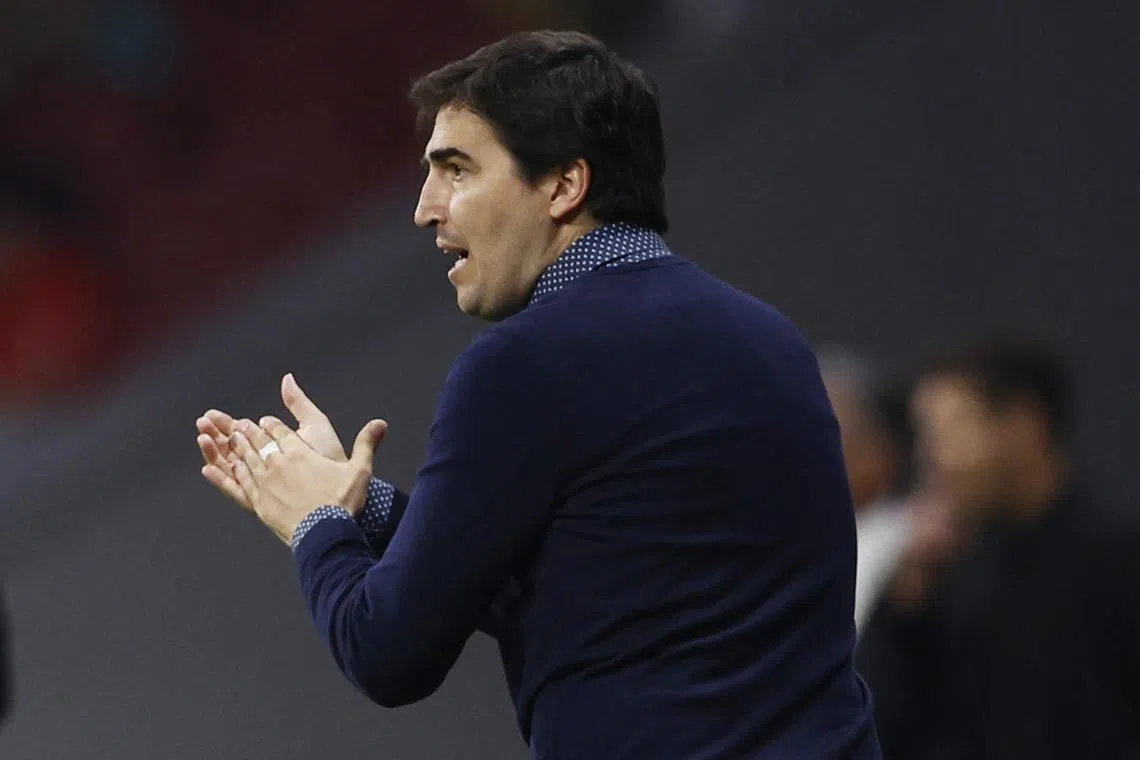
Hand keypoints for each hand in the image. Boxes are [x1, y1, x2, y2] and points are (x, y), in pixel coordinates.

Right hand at [197, 373, 347, 508]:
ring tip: (203, 438)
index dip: (227, 423)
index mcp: (276, 447)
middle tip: (202, 422)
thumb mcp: (314, 425)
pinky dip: (221, 480)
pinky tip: (207, 468)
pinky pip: (237, 491)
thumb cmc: (331, 458)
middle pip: (232, 449)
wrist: (341, 488)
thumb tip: (287, 378)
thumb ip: (298, 404)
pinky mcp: (262, 500)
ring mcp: (262, 484)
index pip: (244, 433)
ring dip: (214, 453)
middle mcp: (267, 466)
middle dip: (215, 435)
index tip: (212, 414)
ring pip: (230, 468)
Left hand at [227, 415, 387, 544]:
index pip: (279, 431)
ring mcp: (264, 483)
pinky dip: (227, 474)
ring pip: (244, 460)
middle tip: (238, 425)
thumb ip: (366, 444)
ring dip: (236, 448)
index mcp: (299, 452)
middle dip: (247, 432)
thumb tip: (381, 423)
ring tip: (229, 440)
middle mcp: (277, 464)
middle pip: (257, 442)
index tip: (264, 421)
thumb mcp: (360, 470)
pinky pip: (238, 484)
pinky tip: (218, 469)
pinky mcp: (258, 503)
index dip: (270, 425)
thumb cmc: (342, 502)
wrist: (324, 534)